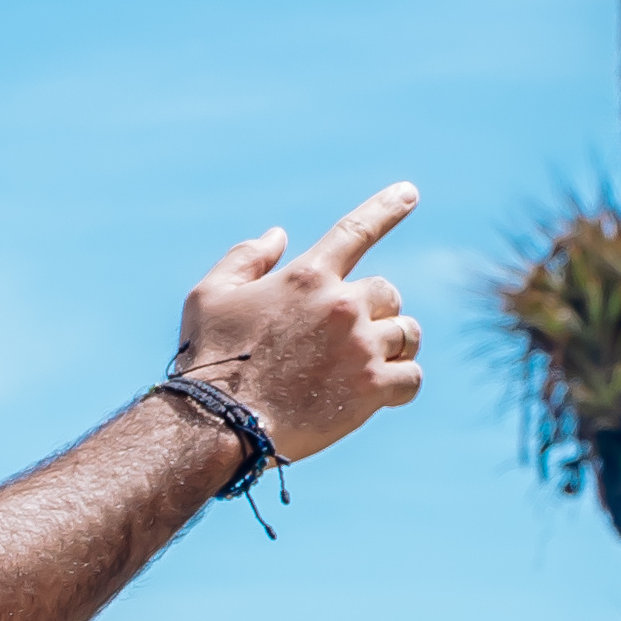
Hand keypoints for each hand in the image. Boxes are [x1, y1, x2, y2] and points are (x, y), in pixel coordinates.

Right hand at [172, 184, 428, 462]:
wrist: (217, 426)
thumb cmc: (209, 361)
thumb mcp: (209, 297)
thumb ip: (245, 258)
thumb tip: (277, 234)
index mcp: (307, 277)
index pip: (356, 231)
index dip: (386, 208)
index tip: (409, 194)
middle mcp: (342, 305)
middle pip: (388, 293)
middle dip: (375, 311)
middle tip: (350, 338)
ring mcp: (361, 346)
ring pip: (407, 334)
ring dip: (393, 346)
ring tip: (366, 366)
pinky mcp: (372, 388)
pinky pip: (412, 378)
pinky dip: (402, 385)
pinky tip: (382, 394)